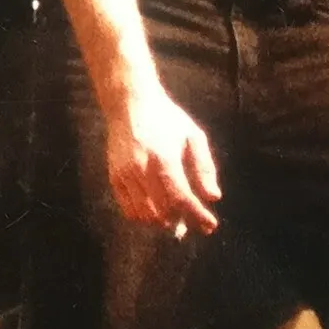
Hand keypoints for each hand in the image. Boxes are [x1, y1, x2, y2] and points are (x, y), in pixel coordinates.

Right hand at [102, 82, 221, 235]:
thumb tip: (213, 197)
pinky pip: (129, 209)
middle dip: (184, 221)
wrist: (130, 103)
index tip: (211, 225)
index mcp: (164, 158)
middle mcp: (142, 169)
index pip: (181, 198)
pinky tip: (157, 211)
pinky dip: (144, 216)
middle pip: (164, 210)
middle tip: (196, 221)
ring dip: (164, 221)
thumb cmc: (166, 119)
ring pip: (146, 214)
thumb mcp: (193, 136)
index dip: (197, 215)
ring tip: (178, 216)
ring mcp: (125, 174)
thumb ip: (204, 167)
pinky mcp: (115, 177)